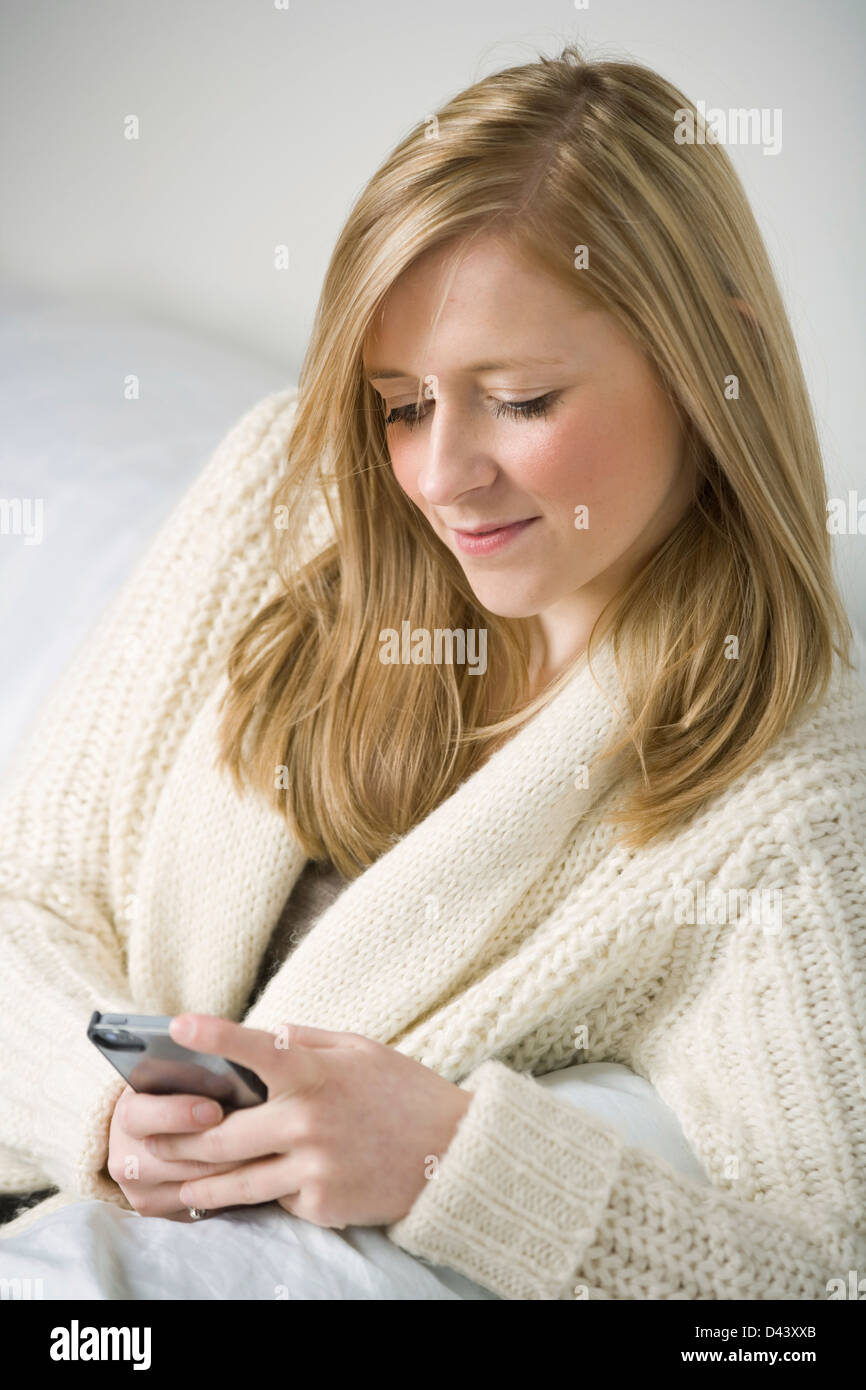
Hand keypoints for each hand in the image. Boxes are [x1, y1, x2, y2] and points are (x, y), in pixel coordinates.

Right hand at [107, 1084, 253, 1219]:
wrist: (154, 1128)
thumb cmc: (178, 1092)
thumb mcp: (180, 1076)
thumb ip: (197, 1077)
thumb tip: (233, 1074)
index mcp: (126, 1110)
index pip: (139, 1115)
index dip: (177, 1114)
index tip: (214, 1111)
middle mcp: (122, 1154)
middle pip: (169, 1159)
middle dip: (217, 1147)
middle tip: (256, 1135)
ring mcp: (136, 1188)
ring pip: (189, 1186)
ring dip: (230, 1170)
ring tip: (266, 1152)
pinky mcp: (154, 1208)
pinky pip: (196, 1205)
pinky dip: (228, 1189)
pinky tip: (254, 1172)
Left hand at [146, 1013, 473, 1227]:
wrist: (454, 1154)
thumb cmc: (403, 1092)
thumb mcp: (359, 1050)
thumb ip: (304, 1042)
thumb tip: (259, 1037)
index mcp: (317, 1074)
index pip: (257, 1049)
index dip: (215, 1036)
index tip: (176, 1026)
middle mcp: (309, 1121)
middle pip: (221, 1136)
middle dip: (178, 1139)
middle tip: (144, 1140)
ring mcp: (314, 1167)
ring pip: (235, 1181)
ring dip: (195, 1184)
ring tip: (169, 1184)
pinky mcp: (321, 1204)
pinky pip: (275, 1200)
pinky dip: (260, 1194)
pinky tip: (237, 1195)